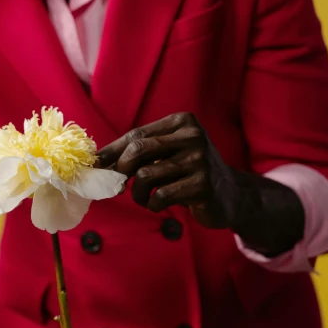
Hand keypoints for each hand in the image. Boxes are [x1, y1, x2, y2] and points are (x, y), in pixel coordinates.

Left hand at [98, 112, 242, 228]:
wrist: (230, 195)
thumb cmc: (189, 173)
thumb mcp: (168, 154)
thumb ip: (139, 152)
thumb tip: (98, 159)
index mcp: (182, 122)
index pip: (137, 135)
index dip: (113, 151)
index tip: (96, 165)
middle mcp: (193, 136)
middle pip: (139, 150)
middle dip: (121, 170)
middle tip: (117, 186)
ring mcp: (200, 160)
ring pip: (146, 175)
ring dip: (138, 193)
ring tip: (146, 198)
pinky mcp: (202, 185)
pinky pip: (160, 196)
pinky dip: (153, 204)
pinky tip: (160, 205)